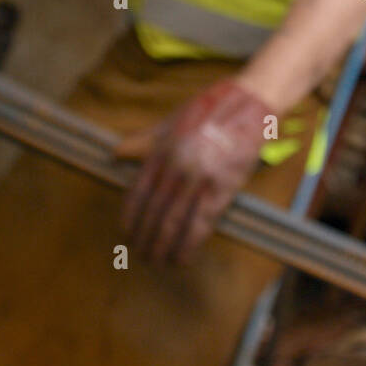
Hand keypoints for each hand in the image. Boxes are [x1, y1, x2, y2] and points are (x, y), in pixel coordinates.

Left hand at [117, 79, 272, 264]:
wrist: (250, 103)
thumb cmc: (211, 109)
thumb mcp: (172, 121)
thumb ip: (145, 140)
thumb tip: (116, 152)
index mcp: (162, 150)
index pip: (138, 190)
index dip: (131, 215)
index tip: (126, 232)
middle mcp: (176, 166)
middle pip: (154, 210)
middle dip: (145, 236)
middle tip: (140, 254)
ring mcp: (199, 178)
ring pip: (175, 220)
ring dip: (163, 245)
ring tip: (157, 262)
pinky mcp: (223, 187)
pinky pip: (202, 222)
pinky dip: (190, 243)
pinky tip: (183, 257)